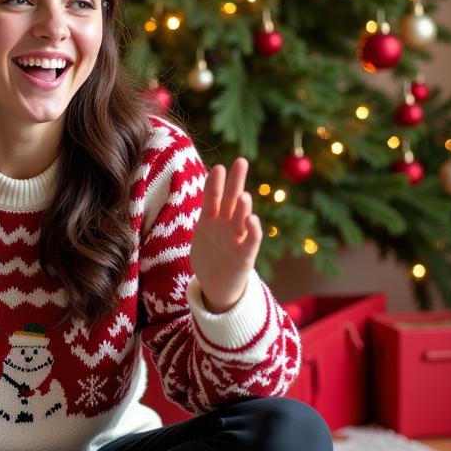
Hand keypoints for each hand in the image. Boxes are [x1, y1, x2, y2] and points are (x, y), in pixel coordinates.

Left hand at [189, 158, 262, 312]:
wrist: (216, 287)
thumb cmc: (209, 256)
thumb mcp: (202, 232)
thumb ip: (205, 213)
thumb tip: (198, 189)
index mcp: (213, 219)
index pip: (215, 197)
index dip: (216, 183)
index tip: (219, 167)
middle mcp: (227, 225)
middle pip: (232, 201)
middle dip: (236, 182)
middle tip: (241, 162)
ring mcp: (237, 240)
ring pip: (241, 220)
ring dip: (242, 208)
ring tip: (243, 195)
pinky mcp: (245, 257)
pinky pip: (250, 242)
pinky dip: (252, 231)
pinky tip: (252, 220)